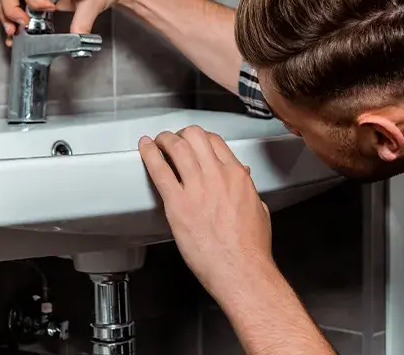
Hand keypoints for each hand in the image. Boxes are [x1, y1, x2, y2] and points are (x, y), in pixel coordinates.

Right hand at [0, 0, 141, 45]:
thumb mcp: (95, 1)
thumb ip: (83, 21)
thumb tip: (75, 38)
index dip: (33, 0)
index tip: (48, 10)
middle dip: (9, 9)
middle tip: (20, 26)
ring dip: (9, 16)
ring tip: (14, 34)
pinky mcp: (46, 0)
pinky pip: (24, 7)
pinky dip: (19, 20)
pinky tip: (21, 34)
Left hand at [137, 126, 273, 297]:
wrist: (240, 269)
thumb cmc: (250, 247)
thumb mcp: (258, 209)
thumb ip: (248, 190)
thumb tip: (243, 179)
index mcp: (237, 176)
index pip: (216, 142)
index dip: (201, 138)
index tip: (194, 142)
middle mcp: (217, 176)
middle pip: (195, 137)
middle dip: (182, 134)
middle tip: (174, 139)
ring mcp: (196, 188)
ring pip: (177, 147)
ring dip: (164, 139)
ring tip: (158, 140)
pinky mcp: (177, 204)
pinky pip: (159, 170)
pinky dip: (149, 154)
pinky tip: (145, 147)